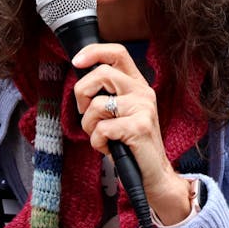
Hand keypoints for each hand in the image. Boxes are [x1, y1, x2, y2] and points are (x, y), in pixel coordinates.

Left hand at [72, 43, 189, 223]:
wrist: (151, 175)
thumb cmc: (129, 145)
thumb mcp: (118, 114)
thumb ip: (105, 95)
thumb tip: (80, 81)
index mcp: (137, 85)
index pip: (117, 53)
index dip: (94, 52)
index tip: (77, 61)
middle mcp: (143, 92)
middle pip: (102, 73)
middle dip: (82, 94)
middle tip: (84, 113)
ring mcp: (143, 108)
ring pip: (97, 105)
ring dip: (89, 126)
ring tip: (101, 137)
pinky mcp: (140, 127)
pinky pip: (102, 128)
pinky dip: (97, 142)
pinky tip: (108, 148)